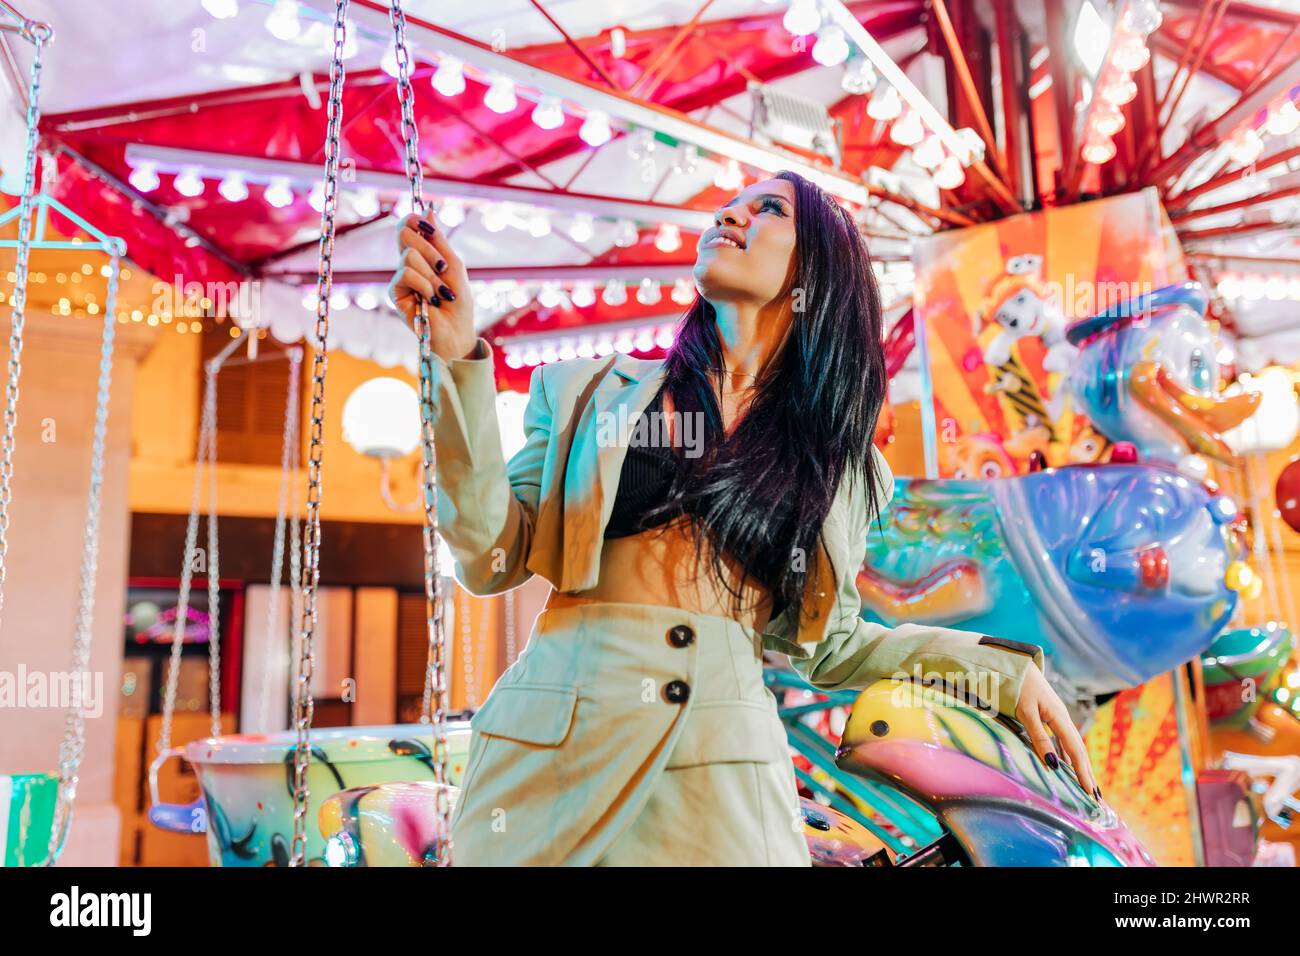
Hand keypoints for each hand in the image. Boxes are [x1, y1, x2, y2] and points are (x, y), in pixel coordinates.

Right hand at [387, 212, 477, 362]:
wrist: (457, 333)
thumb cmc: (458, 303)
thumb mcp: (454, 266)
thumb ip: (439, 240)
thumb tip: (428, 210)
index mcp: (421, 254)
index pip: (407, 225)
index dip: (414, 220)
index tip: (430, 229)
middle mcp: (407, 263)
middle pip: (404, 232)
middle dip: (430, 249)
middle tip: (444, 269)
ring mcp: (399, 278)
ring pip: (409, 255)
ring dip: (432, 275)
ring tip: (441, 292)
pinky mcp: (394, 293)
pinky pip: (406, 273)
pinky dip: (425, 285)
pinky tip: (431, 300)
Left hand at [1015, 664, 1101, 800]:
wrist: (1013, 664)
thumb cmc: (1017, 686)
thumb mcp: (1025, 712)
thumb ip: (1038, 737)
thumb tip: (1053, 764)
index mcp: (1059, 717)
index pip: (1075, 751)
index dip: (1083, 773)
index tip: (1092, 793)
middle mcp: (1062, 718)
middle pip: (1079, 750)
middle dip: (1088, 774)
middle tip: (1096, 798)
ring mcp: (1057, 717)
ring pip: (1072, 746)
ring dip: (1080, 767)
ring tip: (1086, 787)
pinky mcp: (1050, 716)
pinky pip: (1063, 741)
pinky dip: (1067, 756)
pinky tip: (1065, 766)